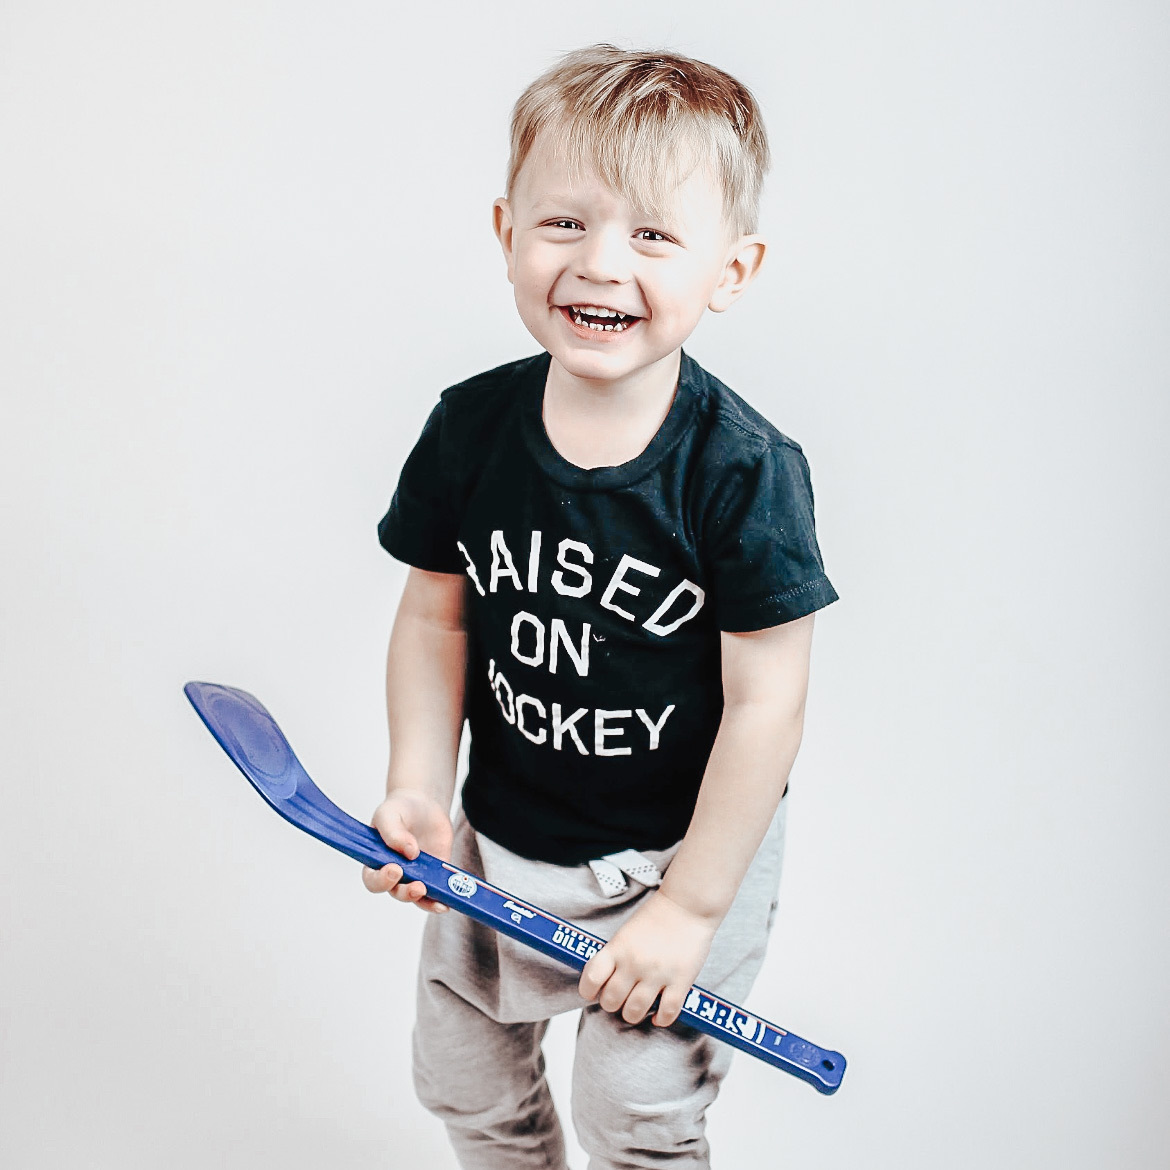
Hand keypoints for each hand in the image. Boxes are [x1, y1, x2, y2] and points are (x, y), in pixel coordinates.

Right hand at [361, 789, 453, 913]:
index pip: (373, 880)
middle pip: (396, 892)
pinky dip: (442, 898)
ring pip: (418, 897)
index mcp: (376, 861)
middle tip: (418, 886)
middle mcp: (395, 873)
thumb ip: (394, 832)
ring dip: (427, 902)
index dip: (381, 881)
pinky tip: (448, 902)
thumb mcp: (390, 814)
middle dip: (406, 893)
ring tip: (439, 903)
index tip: (395, 869)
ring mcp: (415, 875)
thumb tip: (410, 852)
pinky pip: (437, 891)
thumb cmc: (399, 810)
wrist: (422, 805)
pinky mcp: (434, 874)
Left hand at [578, 891, 717, 1026]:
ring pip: (634, 1012)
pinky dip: (659, 1020)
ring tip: (636, 1007)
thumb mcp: (626, 932)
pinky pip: (666, 1013)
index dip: (588, 990)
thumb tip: (605, 981)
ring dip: (632, 1014)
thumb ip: (616, 955)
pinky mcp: (680, 982)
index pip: (591, 978)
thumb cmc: (657, 916)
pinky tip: (657, 1016)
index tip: (593, 992)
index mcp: (618, 948)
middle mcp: (634, 963)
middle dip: (612, 1004)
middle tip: (619, 999)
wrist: (687, 905)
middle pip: (611, 1001)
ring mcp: (657, 974)